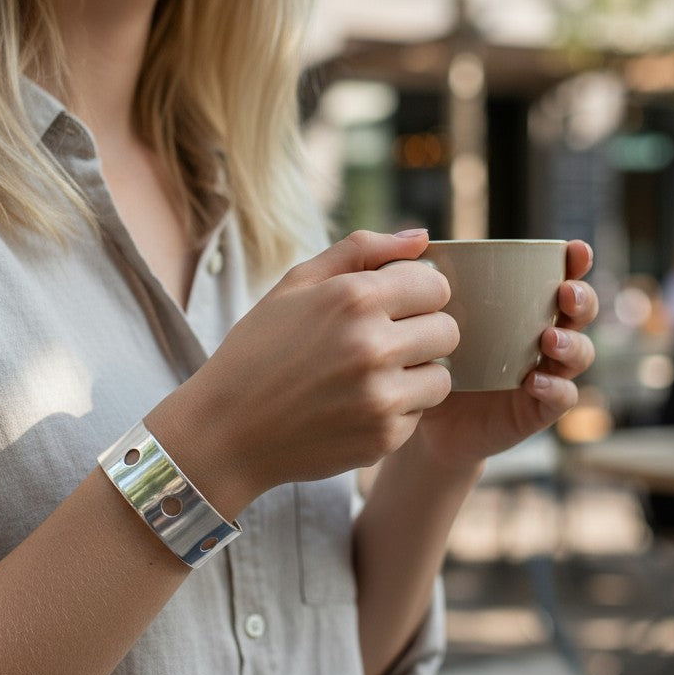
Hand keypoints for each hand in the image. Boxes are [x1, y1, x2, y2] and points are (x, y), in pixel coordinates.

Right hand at [145, 229, 457, 515]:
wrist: (225, 431)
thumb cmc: (259, 350)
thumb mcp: (295, 284)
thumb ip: (361, 251)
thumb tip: (421, 237)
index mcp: (353, 298)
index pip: (435, 284)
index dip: (417, 293)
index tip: (395, 306)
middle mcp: (373, 345)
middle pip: (448, 330)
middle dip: (423, 333)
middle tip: (386, 343)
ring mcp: (380, 396)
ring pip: (442, 377)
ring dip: (416, 375)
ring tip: (372, 376)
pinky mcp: (384, 437)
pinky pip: (419, 414)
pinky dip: (396, 410)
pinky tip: (355, 406)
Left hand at [408, 239, 597, 472]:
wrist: (426, 425)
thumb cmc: (431, 362)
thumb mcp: (429, 320)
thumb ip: (429, 282)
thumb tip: (420, 238)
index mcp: (524, 309)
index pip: (561, 278)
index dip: (575, 263)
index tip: (575, 249)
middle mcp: (542, 337)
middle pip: (580, 313)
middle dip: (582, 299)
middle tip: (565, 294)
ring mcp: (545, 373)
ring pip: (580, 354)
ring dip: (572, 343)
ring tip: (549, 338)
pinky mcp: (537, 410)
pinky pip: (562, 397)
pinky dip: (555, 388)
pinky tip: (534, 381)